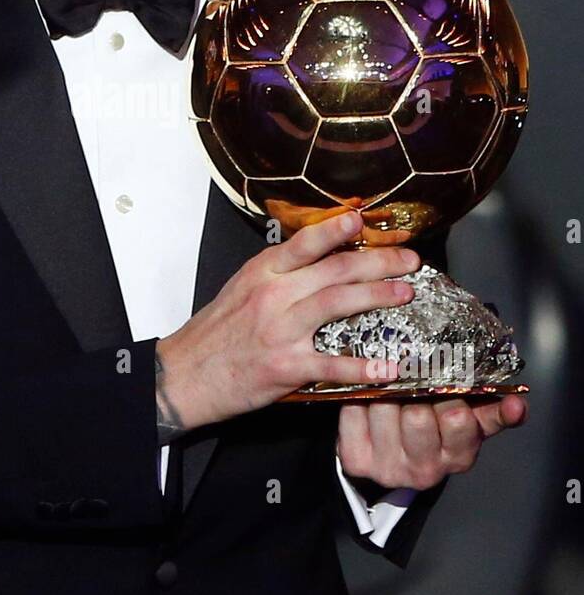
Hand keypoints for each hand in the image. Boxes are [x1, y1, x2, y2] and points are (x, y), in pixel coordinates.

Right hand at [154, 209, 415, 437]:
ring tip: (406, 294)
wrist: (184, 374)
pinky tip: (388, 366)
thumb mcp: (242, 288)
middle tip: (410, 261)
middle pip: (335, 269)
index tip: (364, 219)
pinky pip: (332, 363)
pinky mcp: (285, 366)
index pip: (306, 242)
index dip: (337, 229)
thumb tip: (322, 259)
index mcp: (262, 271)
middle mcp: (273, 294)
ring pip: (337, 303)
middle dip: (379, 262)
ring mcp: (280, 329)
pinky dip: (363, 366)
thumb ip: (279, 273)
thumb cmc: (216, 333)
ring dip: (377, 296)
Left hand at [337, 393, 528, 490]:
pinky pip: (352, 409)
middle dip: (415, 389)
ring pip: (382, 406)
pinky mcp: (355, 460)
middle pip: (417, 414)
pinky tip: (367, 395)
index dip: (454, 399)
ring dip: (384, 388)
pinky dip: (358, 395)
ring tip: (389, 383)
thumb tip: (519, 403)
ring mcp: (387, 467)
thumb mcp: (470, 421)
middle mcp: (423, 470)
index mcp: (457, 457)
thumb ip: (494, 411)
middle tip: (412, 374)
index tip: (453, 385)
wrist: (392, 458)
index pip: (460, 423)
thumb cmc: (436, 429)